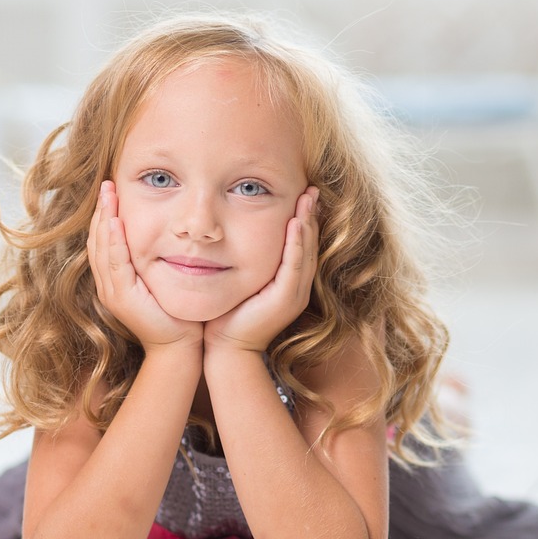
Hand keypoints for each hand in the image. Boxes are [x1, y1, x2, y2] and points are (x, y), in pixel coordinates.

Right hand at [87, 181, 202, 351]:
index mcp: (115, 280)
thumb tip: (166, 230)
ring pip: (102, 248)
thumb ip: (156, 258)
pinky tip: (116, 221)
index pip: (104, 240)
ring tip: (108, 193)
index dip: (105, 214)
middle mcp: (108, 285)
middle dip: (101, 210)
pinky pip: (114, 263)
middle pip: (97, 239)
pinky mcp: (122, 298)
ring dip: (104, 218)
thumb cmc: (178, 314)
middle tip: (106, 183)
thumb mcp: (163, 279)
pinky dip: (114, 241)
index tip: (111, 189)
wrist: (180, 347)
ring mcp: (112, 292)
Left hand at [204, 187, 318, 354]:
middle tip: (312, 188)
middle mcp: (297, 288)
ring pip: (305, 251)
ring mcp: (294, 294)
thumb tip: (235, 235)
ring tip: (309, 197)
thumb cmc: (227, 317)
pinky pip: (294, 265)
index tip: (303, 194)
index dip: (305, 219)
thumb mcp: (241, 282)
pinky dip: (296, 242)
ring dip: (308, 222)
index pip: (301, 245)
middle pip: (309, 244)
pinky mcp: (285, 299)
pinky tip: (296, 222)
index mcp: (289, 284)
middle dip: (311, 214)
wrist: (226, 349)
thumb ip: (246, 261)